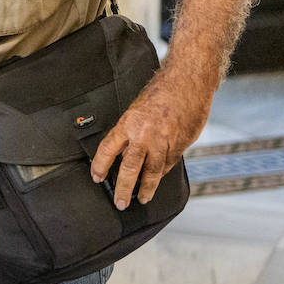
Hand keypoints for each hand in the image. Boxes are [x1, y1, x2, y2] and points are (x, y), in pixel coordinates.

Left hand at [89, 73, 211, 208]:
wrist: (188, 82)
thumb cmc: (161, 92)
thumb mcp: (136, 108)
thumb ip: (130, 131)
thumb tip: (122, 152)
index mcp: (128, 123)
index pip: (108, 149)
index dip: (99, 165)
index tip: (96, 176)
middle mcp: (145, 135)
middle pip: (130, 168)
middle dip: (123, 188)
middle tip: (119, 202)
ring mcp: (164, 142)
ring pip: (152, 171)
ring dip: (146, 188)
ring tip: (142, 198)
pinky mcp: (181, 145)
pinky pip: (169, 164)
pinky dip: (162, 173)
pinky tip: (158, 179)